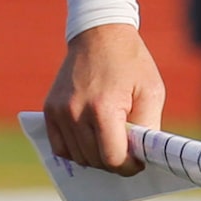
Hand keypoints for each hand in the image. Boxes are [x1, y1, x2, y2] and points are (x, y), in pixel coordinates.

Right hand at [44, 23, 165, 174]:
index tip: (140, 163)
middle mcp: (75, 112)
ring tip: (114, 144)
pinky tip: (93, 141)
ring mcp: (58, 112)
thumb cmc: (131, 62)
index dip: (129, 166)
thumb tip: (143, 156)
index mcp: (103, 108)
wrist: (100, 34)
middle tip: (130, 155)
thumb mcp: (152, 90)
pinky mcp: (49, 110)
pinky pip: (60, 147)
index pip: (113, 157)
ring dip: (96, 158)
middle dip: (115, 163)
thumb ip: (148, 126)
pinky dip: (76, 151)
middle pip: (94, 160)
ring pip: (77, 157)